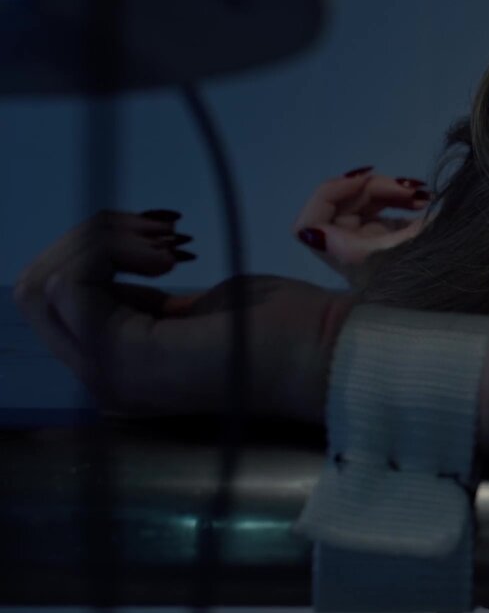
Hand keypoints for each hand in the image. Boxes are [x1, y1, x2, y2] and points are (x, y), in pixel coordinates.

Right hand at [14, 211, 349, 421]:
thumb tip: (108, 270)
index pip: (53, 299)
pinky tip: (167, 258)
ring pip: (44, 283)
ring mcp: (109, 373)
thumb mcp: (200, 306)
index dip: (94, 251)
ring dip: (98, 240)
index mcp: (120, 364)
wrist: (329, 354)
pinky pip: (71, 285)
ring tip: (165, 244)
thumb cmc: (284, 328)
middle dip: (88, 239)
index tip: (161, 240)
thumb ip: (145, 301)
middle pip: (35, 289)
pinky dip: (109, 249)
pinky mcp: (124, 358)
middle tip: (158, 234)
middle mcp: (101, 377)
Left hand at [293, 166, 432, 287]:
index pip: (309, 224)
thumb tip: (425, 195)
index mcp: (346, 256)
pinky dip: (397, 204)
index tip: (364, 181)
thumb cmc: (425, 282)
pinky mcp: (382, 246)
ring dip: (389, 193)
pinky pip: (379, 216)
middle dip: (374, 188)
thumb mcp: (424, 245)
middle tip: (411, 189)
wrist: (438, 317)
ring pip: (361, 208)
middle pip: (341, 206)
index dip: (330, 193)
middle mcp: (349, 253)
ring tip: (423, 196)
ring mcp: (364, 249)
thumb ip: (421, 220)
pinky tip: (422, 204)